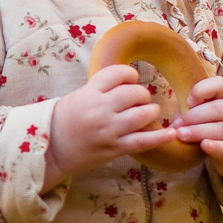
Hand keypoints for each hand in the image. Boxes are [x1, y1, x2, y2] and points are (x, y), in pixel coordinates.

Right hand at [44, 65, 175, 187]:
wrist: (51, 149)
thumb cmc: (64, 120)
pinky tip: (172, 133)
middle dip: (142, 95)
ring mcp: (109, 130)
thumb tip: (128, 82)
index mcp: (90, 92)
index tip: (131, 80)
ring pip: (142, 115)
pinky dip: (160, 137)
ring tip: (149, 113)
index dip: (130, 74)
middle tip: (140, 100)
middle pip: (134, 93)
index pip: (118, 73)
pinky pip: (142, 141)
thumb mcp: (78, 96)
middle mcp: (100, 109)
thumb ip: (100, 89)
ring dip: (151, 111)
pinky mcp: (114, 148)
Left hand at [173, 76, 222, 192]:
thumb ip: (195, 111)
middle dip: (193, 116)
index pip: (221, 85)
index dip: (202, 90)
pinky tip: (203, 145)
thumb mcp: (211, 116)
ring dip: (198, 131)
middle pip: (219, 108)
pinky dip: (215, 146)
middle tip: (176, 125)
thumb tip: (176, 118)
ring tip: (181, 135)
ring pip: (222, 129)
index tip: (187, 102)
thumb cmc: (220, 129)